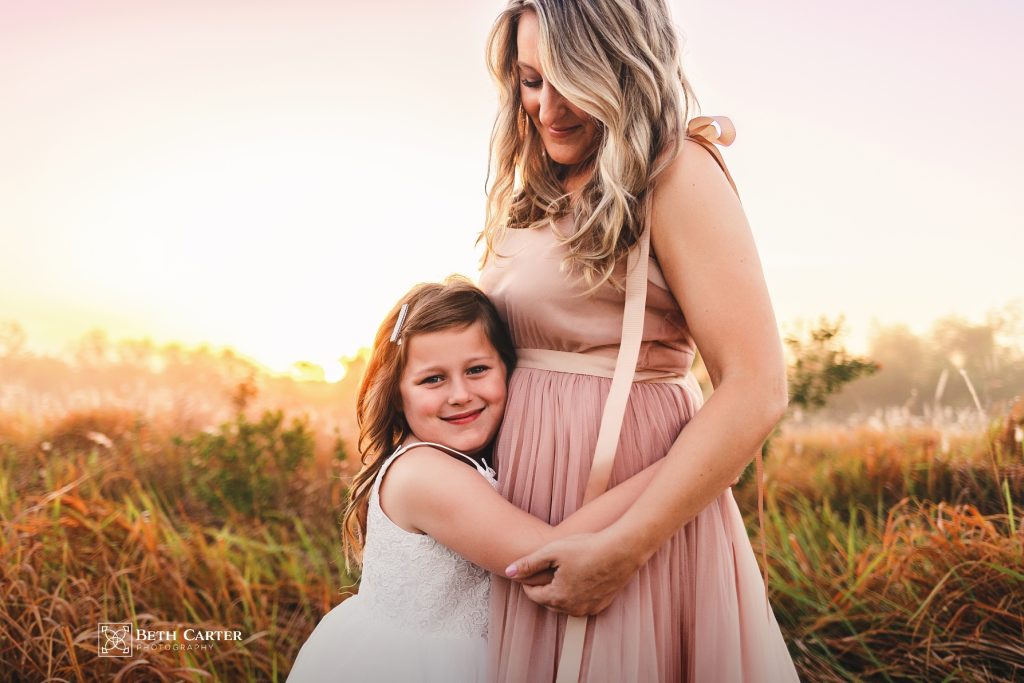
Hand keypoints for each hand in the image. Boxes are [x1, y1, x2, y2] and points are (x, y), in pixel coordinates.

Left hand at [504, 532, 639, 616]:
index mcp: (557, 598)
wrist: (621, 550)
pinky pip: (582, 603)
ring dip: (560, 592)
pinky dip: (577, 594)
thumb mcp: (553, 551)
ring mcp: (589, 609)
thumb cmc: (586, 547)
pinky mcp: (602, 605)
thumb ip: (529, 563)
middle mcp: (572, 609)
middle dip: (544, 588)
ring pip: (566, 604)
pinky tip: (579, 578)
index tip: (528, 571)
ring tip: (561, 573)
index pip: (533, 595)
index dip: (527, 582)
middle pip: (549, 601)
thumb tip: (507, 572)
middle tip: (544, 571)